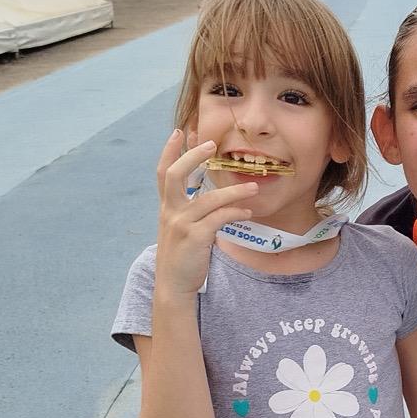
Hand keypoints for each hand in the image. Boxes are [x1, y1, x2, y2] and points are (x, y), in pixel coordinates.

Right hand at [154, 130, 260, 297]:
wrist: (174, 286)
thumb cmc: (183, 258)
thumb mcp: (180, 230)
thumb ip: (189, 211)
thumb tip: (208, 196)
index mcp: (166, 208)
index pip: (163, 172)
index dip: (170, 150)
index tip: (180, 131)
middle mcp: (170, 212)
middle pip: (175, 174)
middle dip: (192, 155)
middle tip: (212, 143)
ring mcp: (181, 224)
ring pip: (208, 198)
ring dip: (234, 191)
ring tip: (253, 186)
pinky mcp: (195, 237)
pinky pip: (219, 218)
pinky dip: (235, 213)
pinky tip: (247, 213)